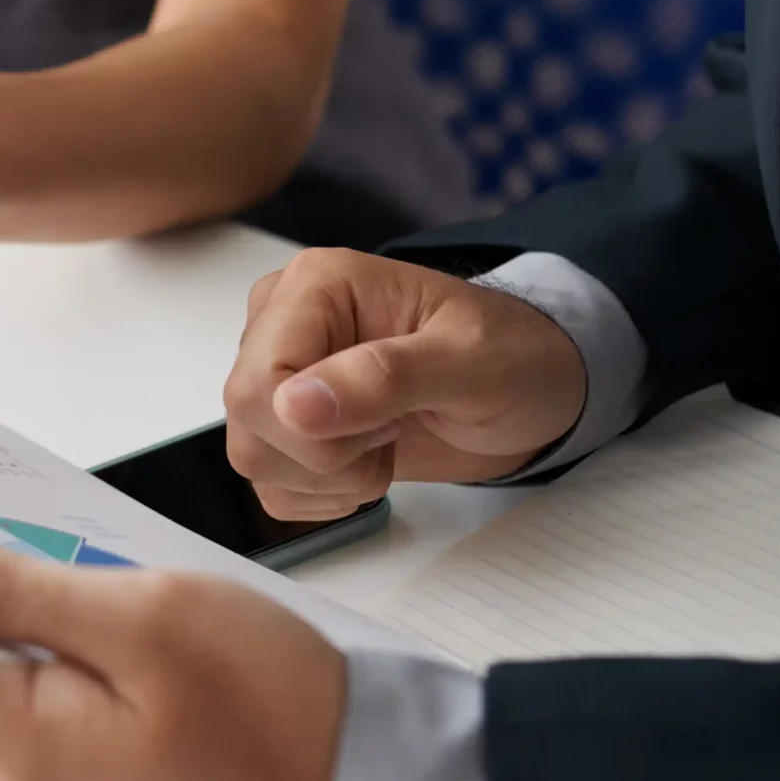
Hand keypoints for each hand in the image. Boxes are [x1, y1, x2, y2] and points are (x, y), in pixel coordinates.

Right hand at [223, 248, 587, 520]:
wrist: (532, 390)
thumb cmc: (516, 358)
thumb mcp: (473, 362)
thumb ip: (386, 377)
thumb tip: (293, 406)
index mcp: (314, 286)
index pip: (256, 380)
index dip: (313, 428)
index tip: (386, 422)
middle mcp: (283, 323)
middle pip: (247, 419)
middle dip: (327, 454)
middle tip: (393, 431)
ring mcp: (281, 374)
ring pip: (252, 456)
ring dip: (328, 478)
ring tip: (386, 442)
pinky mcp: (288, 421)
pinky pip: (270, 483)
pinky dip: (323, 494)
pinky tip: (370, 460)